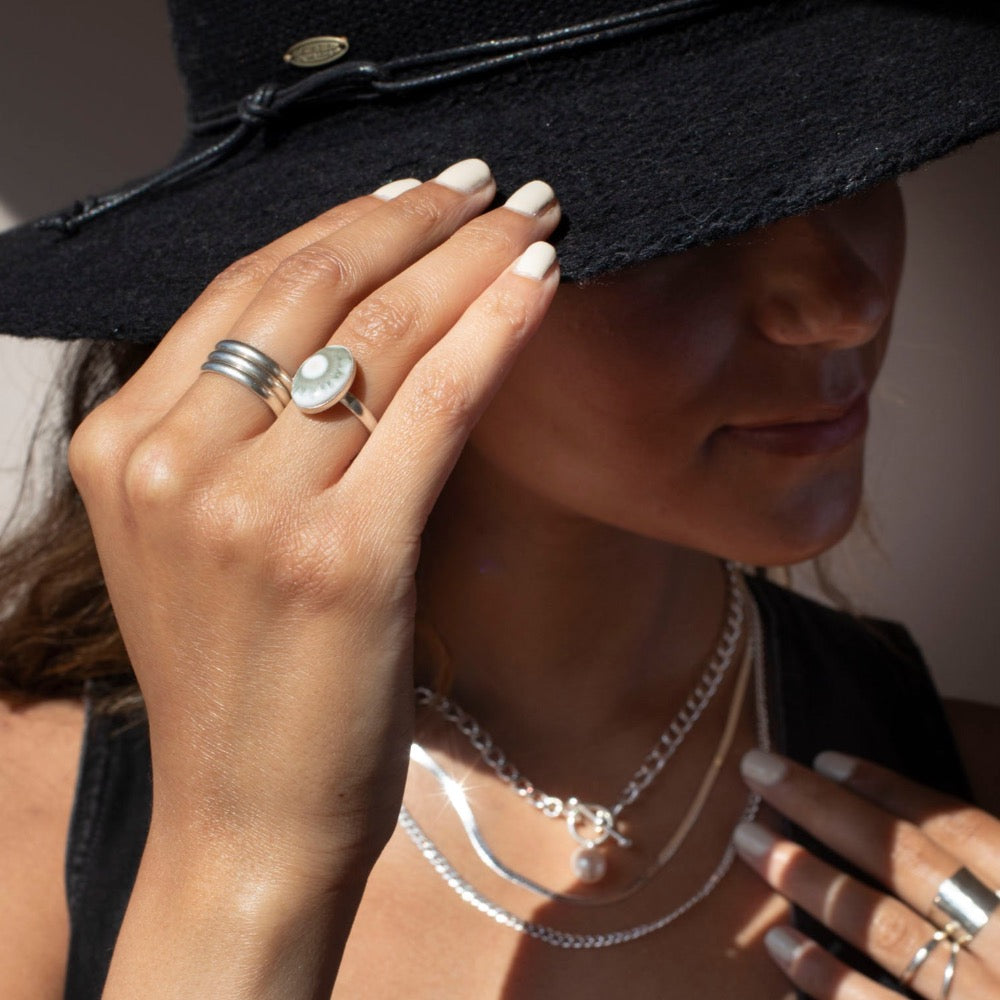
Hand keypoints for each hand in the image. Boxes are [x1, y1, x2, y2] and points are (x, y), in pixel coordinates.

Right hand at [68, 158, 560, 884]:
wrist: (248, 819)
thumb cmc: (241, 678)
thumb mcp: (208, 535)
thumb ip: (246, 427)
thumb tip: (356, 317)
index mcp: (124, 445)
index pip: (245, 288)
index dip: (342, 224)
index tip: (415, 192)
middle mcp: (171, 463)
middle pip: (310, 289)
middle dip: (413, 220)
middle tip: (486, 184)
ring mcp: (251, 511)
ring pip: (380, 336)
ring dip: (467, 260)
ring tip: (528, 220)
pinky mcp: (343, 558)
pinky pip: (432, 406)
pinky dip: (492, 332)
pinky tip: (537, 286)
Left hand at [735, 750, 999, 998]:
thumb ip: (992, 878)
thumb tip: (932, 831)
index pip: (964, 832)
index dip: (893, 789)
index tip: (826, 758)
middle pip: (911, 865)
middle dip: (826, 809)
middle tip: (757, 768)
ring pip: (888, 931)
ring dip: (811, 879)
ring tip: (751, 842)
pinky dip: (825, 979)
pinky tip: (778, 942)